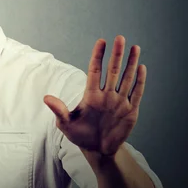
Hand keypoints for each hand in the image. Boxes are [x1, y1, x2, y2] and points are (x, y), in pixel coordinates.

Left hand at [43, 35, 145, 156]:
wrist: (97, 149)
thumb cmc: (79, 134)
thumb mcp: (65, 123)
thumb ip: (59, 110)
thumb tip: (46, 98)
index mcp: (91, 95)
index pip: (95, 70)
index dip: (98, 56)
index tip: (101, 41)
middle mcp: (106, 95)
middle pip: (112, 70)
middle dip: (116, 54)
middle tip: (120, 38)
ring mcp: (119, 102)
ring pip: (126, 78)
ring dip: (131, 63)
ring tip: (135, 47)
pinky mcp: (131, 111)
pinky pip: (136, 93)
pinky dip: (139, 81)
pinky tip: (141, 67)